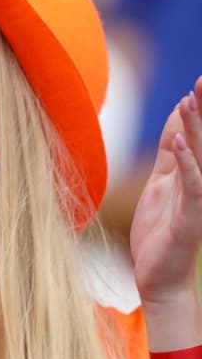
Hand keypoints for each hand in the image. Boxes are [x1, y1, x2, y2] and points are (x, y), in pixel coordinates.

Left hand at [130, 77, 201, 306]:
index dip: (198, 109)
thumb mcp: (162, 183)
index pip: (195, 135)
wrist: (160, 278)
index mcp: (191, 173)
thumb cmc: (161, 231)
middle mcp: (200, 182)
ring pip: (199, 156)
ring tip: (191, 99)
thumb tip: (178, 117)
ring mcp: (197, 198)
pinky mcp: (190, 216)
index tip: (198, 80)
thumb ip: (170, 152)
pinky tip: (178, 142)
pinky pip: (191, 185)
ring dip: (196, 128)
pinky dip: (187, 163)